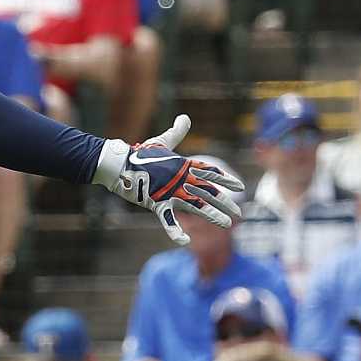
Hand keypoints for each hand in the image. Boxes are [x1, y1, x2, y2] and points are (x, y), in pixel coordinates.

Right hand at [94, 115, 245, 245]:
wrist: (120, 163)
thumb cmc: (141, 153)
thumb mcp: (162, 141)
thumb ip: (176, 132)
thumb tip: (185, 118)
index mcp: (184, 165)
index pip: (210, 172)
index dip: (226, 179)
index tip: (241, 186)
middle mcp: (181, 179)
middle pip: (209, 191)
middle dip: (225, 202)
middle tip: (239, 212)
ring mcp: (170, 192)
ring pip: (197, 206)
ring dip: (213, 215)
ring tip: (228, 224)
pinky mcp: (157, 203)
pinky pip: (168, 220)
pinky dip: (175, 231)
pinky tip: (185, 242)